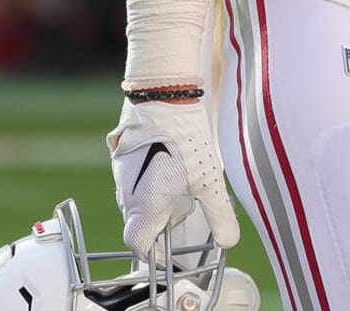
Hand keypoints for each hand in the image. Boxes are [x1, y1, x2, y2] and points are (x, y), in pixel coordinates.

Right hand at [107, 95, 239, 262]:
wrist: (162, 96)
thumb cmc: (185, 139)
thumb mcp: (209, 181)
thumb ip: (219, 215)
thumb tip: (229, 241)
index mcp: (146, 207)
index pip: (138, 244)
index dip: (153, 253)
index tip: (168, 252)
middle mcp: (127, 194)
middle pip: (136, 223)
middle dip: (157, 226)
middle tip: (181, 215)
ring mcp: (120, 173)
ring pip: (133, 201)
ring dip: (151, 203)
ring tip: (178, 187)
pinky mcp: (121, 155)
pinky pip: (130, 180)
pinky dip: (146, 183)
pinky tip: (167, 167)